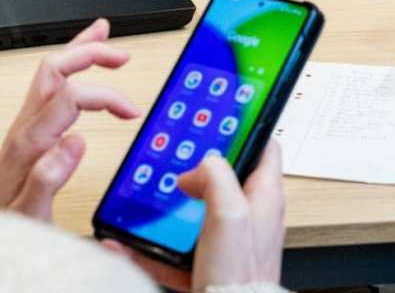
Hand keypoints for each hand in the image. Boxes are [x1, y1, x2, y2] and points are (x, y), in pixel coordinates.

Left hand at [0, 19, 138, 220]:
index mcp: (30, 143)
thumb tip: (76, 141)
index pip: (72, 95)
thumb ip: (47, 181)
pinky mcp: (31, 130)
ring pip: (52, 71)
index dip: (107, 96)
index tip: (131, 112)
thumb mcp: (29, 216)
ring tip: (104, 36)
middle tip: (122, 56)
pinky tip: (84, 65)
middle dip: (91, 54)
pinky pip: (52, 85)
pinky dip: (73, 67)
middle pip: (56, 69)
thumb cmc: (7, 230)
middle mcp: (26, 127)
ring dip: (81, 50)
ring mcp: (27, 125)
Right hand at [103, 142, 284, 291]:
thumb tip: (202, 164)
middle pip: (226, 179)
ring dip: (172, 209)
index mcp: (264, 196)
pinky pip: (177, 252)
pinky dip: (154, 248)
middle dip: (199, 170)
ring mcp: (230, 243)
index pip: (265, 147)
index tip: (224, 118)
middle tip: (176, 159)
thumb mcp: (230, 213)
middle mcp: (251, 216)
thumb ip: (217, 178)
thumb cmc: (240, 276)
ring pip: (197, 215)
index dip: (247, 129)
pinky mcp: (210, 267)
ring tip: (149, 199)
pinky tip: (129, 245)